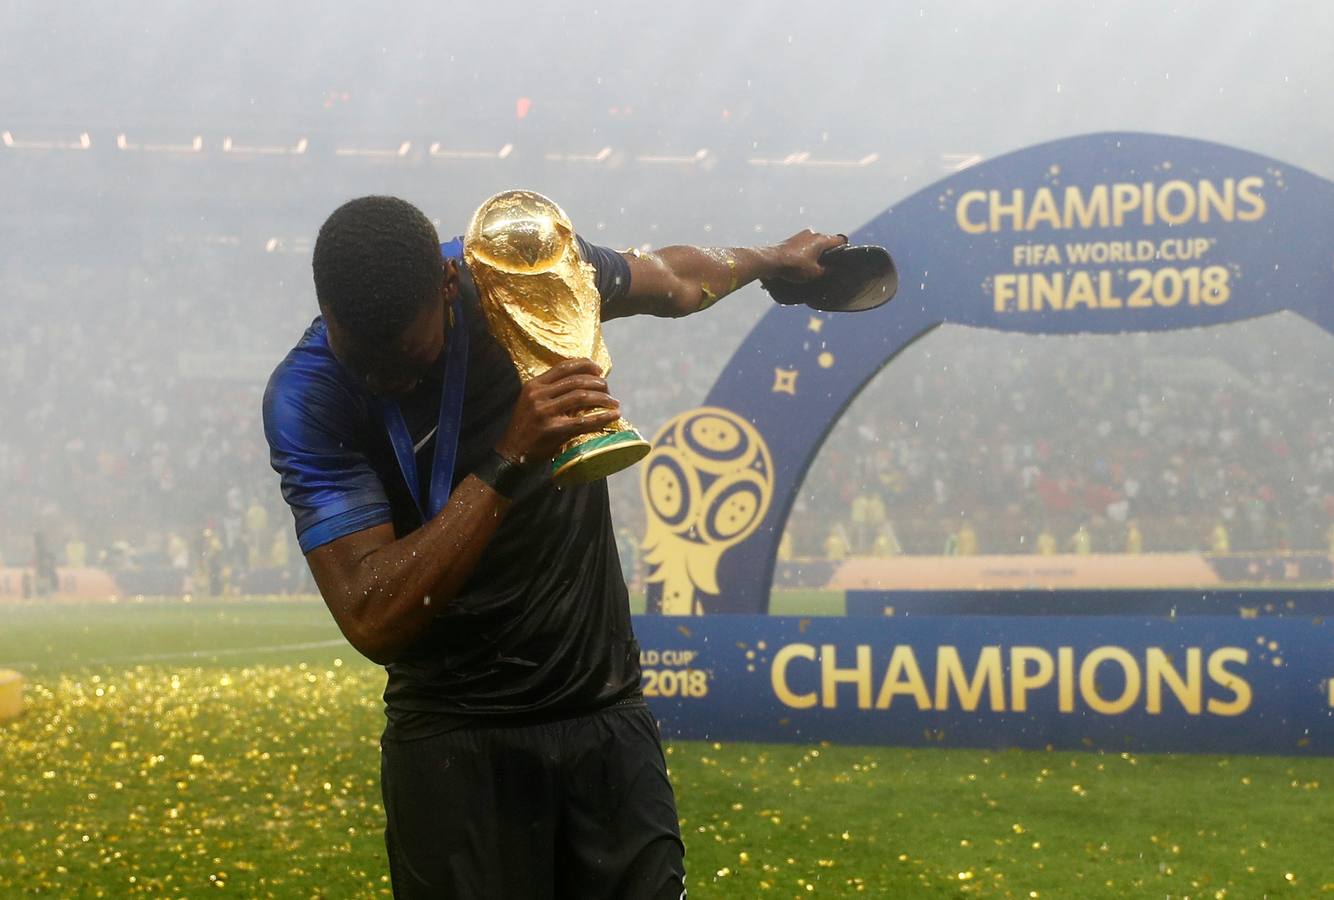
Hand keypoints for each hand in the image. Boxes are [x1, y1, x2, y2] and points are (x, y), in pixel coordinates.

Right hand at [495, 358, 620, 464]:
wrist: (511, 453)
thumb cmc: (526, 428)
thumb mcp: (532, 403)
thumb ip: (550, 392)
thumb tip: (582, 384)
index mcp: (534, 385)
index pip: (563, 366)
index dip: (585, 365)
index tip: (599, 369)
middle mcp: (538, 395)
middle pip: (576, 380)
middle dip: (598, 383)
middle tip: (609, 389)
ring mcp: (544, 411)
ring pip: (582, 397)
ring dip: (603, 398)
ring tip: (614, 403)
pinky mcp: (552, 429)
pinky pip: (583, 421)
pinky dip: (602, 417)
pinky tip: (614, 416)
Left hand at [768, 229, 847, 282]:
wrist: (770, 260)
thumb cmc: (794, 266)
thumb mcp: (814, 272)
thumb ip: (827, 270)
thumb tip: (832, 268)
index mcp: (822, 239)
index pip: (840, 240)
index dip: (843, 249)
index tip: (841, 259)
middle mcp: (813, 233)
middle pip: (827, 241)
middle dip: (828, 252)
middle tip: (827, 265)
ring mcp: (801, 234)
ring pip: (815, 243)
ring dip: (815, 252)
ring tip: (813, 266)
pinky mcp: (792, 239)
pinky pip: (804, 244)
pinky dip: (806, 252)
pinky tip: (802, 263)